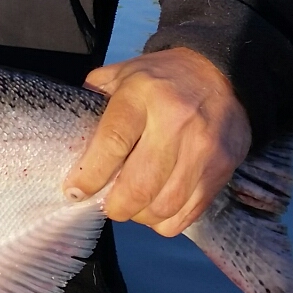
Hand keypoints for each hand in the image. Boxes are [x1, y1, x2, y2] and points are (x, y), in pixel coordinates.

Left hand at [63, 47, 250, 236]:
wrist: (221, 72)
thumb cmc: (161, 78)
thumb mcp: (122, 75)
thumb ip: (94, 100)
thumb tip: (70, 139)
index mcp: (142, 94)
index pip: (112, 144)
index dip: (90, 176)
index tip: (76, 191)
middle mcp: (175, 122)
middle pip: (139, 186)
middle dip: (116, 206)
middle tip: (108, 205)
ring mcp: (203, 148)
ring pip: (164, 206)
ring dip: (141, 215)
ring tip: (134, 205)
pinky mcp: (223, 168)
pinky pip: (188, 213)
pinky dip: (167, 220)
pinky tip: (158, 207)